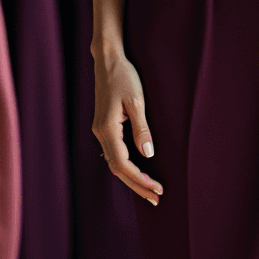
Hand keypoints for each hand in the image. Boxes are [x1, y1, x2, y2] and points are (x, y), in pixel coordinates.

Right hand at [92, 53, 162, 205]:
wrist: (108, 59)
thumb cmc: (124, 76)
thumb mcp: (136, 101)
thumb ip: (142, 129)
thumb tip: (148, 154)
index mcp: (107, 129)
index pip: (123, 165)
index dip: (140, 180)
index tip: (158, 188)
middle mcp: (100, 133)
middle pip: (117, 169)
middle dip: (137, 185)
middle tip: (157, 199)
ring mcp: (100, 130)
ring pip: (114, 163)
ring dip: (132, 179)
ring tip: (150, 191)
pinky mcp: (104, 126)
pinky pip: (114, 154)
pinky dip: (126, 167)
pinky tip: (137, 173)